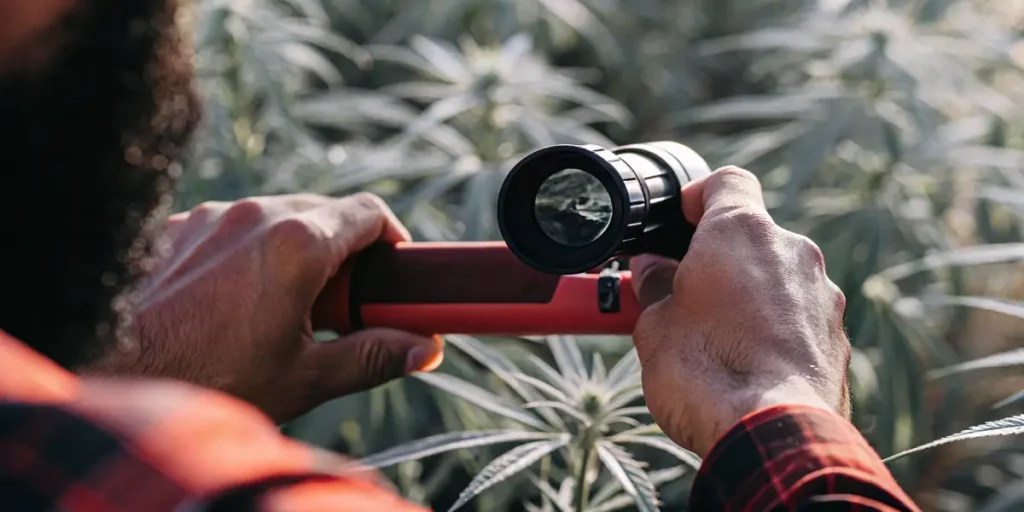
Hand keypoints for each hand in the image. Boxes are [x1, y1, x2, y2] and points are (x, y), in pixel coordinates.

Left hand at [81, 193, 443, 422]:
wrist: (111, 373)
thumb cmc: (211, 381)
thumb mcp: (304, 378)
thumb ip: (372, 356)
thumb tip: (423, 349)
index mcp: (297, 244)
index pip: (369, 212)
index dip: (393, 240)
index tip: (393, 274)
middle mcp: (255, 214)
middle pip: (325, 210)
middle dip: (346, 250)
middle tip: (342, 304)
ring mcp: (211, 216)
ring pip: (277, 216)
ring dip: (296, 249)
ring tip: (285, 307)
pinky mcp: (177, 228)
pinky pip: (232, 226)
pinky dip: (249, 252)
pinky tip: (234, 302)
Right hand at [629, 167, 849, 456]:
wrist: (770, 434)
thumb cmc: (706, 370)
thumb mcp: (654, 325)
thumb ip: (654, 287)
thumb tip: (652, 270)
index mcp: (741, 232)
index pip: (727, 182)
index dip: (700, 195)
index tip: (680, 217)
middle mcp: (792, 252)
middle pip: (754, 236)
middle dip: (721, 259)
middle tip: (686, 290)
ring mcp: (823, 295)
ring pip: (780, 278)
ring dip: (752, 295)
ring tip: (717, 337)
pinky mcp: (838, 338)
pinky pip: (800, 318)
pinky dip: (777, 330)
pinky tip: (750, 364)